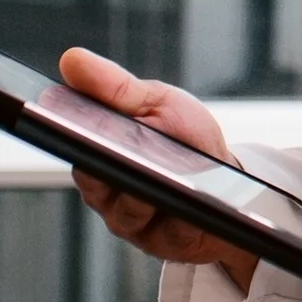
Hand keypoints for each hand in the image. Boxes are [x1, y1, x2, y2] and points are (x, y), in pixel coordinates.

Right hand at [58, 48, 258, 289]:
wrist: (230, 181)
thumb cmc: (186, 137)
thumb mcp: (156, 102)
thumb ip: (115, 87)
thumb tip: (71, 59)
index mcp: (99, 148)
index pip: (73, 145)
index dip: (71, 137)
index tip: (72, 126)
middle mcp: (105, 188)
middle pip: (95, 182)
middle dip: (111, 167)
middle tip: (123, 153)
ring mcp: (130, 218)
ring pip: (126, 210)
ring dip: (145, 193)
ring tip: (164, 179)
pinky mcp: (158, 242)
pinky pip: (164, 232)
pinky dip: (179, 217)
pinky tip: (190, 208)